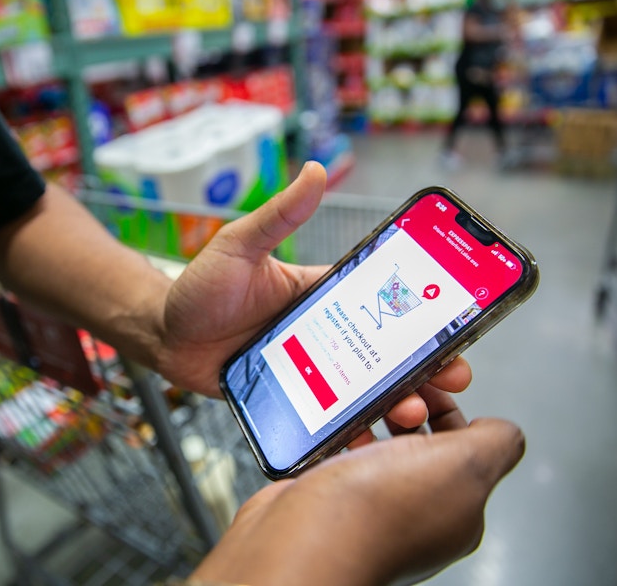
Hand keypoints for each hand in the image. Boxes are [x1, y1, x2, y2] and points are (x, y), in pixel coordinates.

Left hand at [157, 162, 470, 430]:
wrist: (163, 336)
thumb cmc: (199, 287)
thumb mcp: (240, 245)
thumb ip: (279, 215)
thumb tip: (316, 168)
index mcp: (321, 295)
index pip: (382, 304)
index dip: (420, 317)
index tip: (454, 328)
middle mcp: (323, 334)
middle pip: (386, 354)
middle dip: (424, 369)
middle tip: (449, 381)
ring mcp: (309, 371)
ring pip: (365, 391)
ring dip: (397, 404)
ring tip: (411, 416)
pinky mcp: (291, 402)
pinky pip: (328, 421)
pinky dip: (351, 435)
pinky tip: (368, 447)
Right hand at [190, 388, 524, 585]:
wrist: (304, 536)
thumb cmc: (380, 513)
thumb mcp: (468, 465)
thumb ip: (499, 442)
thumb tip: (503, 431)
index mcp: (456, 510)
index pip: (461, 445)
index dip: (447, 408)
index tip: (428, 387)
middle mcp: (414, 513)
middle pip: (416, 438)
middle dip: (404, 410)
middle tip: (393, 404)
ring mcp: (369, 507)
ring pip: (374, 444)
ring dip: (368, 420)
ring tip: (358, 415)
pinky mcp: (328, 499)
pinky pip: (336, 455)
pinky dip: (334, 437)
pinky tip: (331, 428)